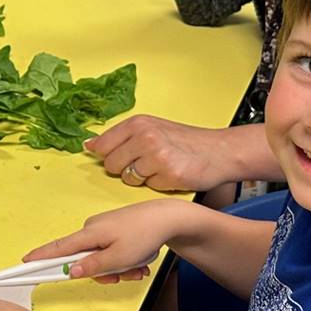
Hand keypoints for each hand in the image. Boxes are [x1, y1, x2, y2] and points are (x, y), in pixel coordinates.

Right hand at [23, 205, 177, 283]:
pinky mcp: (114, 230)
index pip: (57, 249)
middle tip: (122, 276)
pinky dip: (124, 260)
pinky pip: (112, 252)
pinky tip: (139, 261)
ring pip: (101, 259)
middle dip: (102, 273)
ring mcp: (103, 229)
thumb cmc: (144, 235)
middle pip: (83, 260)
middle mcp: (92, 230)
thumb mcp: (118, 258)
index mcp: (89, 235)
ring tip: (137, 268)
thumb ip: (92, 267)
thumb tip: (69, 271)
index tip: (23, 264)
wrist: (167, 217)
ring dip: (118, 269)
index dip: (39, 257)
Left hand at [86, 114, 230, 191]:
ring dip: (142, 178)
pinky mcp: (169, 174)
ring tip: (160, 167)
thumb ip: (121, 136)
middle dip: (125, 168)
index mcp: (138, 123)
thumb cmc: (186, 141)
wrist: (220, 151)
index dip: (106, 155)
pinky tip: (171, 174)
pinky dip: (158, 185)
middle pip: (111, 164)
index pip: (102, 144)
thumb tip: (90, 145)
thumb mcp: (152, 128)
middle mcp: (145, 136)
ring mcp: (156, 156)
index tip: (117, 157)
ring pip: (128, 178)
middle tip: (146, 162)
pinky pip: (148, 187)